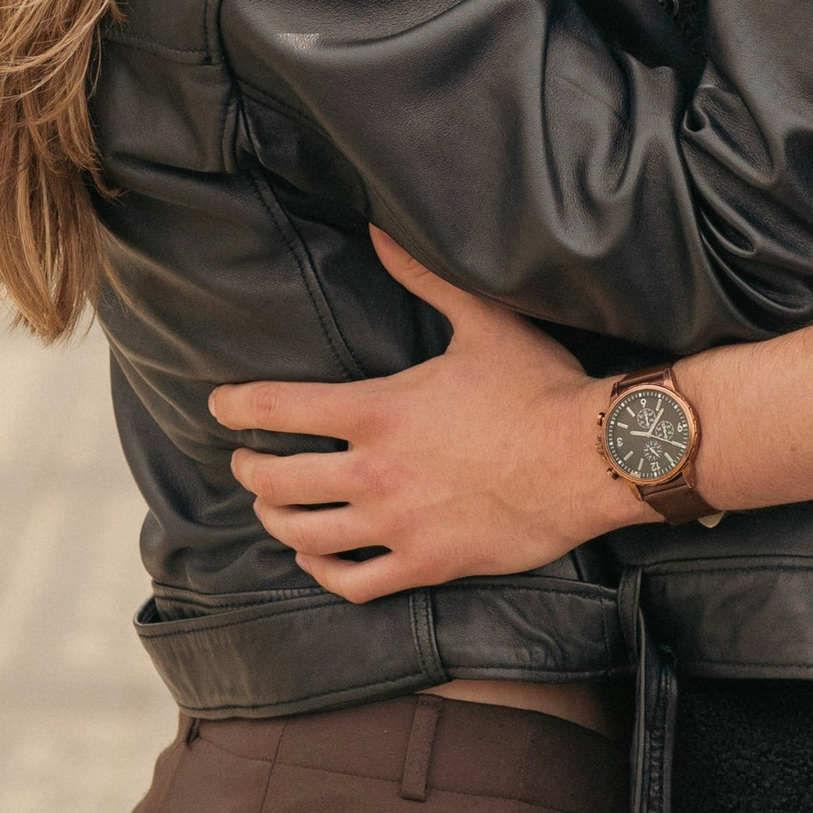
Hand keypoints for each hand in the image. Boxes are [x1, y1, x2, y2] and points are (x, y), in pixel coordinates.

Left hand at [210, 232, 634, 595]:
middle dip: (249, 469)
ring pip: (302, 535)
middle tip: (246, 462)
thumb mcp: (482, 320)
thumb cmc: (541, 386)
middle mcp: (374, 473)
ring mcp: (397, 525)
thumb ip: (422, 277)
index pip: (276, 408)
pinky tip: (317, 557)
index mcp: (377, 410)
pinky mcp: (426, 563)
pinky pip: (352, 583)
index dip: (235, 407)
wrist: (594, 458)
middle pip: (275, 480)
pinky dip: (322, 572)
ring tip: (273, 507)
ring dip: (276, 519)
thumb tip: (378, 228)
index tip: (218, 407)